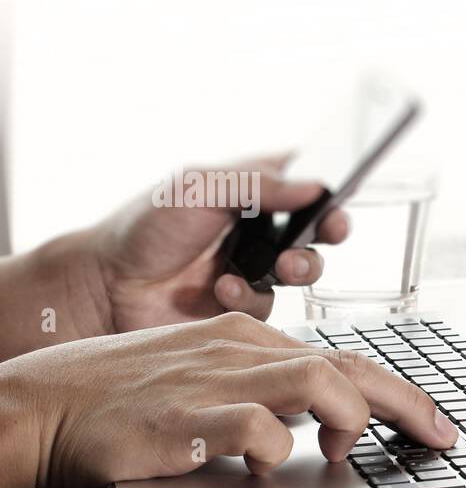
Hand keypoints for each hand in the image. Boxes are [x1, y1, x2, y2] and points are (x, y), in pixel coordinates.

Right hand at [0, 312, 456, 487]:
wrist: (38, 403)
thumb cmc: (117, 399)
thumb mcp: (199, 379)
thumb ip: (255, 394)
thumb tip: (307, 428)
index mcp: (244, 337)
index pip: (340, 355)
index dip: (394, 390)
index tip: (427, 421)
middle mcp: (237, 349)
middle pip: (346, 363)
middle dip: (406, 402)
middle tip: (440, 436)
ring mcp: (212, 379)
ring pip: (316, 378)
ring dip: (347, 418)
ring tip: (343, 452)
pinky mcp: (184, 418)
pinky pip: (256, 425)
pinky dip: (279, 448)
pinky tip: (274, 465)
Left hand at [91, 154, 348, 331]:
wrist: (106, 288)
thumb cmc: (144, 228)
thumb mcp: (200, 188)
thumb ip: (259, 184)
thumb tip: (314, 185)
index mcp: (250, 190)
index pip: (304, 179)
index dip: (328, 187)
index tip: (338, 193)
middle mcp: (257, 229)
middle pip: (317, 227)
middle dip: (330, 229)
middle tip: (330, 230)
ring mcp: (253, 268)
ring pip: (305, 270)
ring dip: (301, 266)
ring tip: (282, 265)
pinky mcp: (244, 307)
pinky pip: (270, 304)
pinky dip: (250, 296)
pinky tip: (222, 289)